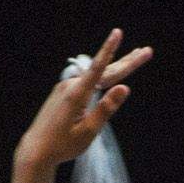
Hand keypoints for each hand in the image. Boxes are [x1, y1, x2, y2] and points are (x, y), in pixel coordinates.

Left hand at [16, 27, 152, 174]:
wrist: (37, 150)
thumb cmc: (63, 145)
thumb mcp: (88, 131)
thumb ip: (107, 108)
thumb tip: (124, 89)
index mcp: (77, 94)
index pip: (98, 68)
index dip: (110, 49)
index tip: (117, 32)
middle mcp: (71, 85)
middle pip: (104, 70)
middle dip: (127, 61)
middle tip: (147, 51)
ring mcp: (66, 87)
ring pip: (97, 76)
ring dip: (116, 67)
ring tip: (134, 57)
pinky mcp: (64, 93)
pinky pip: (88, 81)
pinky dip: (103, 76)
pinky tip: (111, 73)